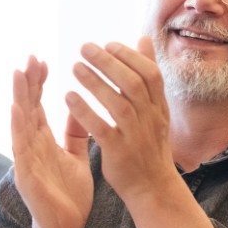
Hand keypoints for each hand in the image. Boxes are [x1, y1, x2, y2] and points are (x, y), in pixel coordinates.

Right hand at [11, 56, 93, 227]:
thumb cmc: (69, 195)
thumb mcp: (75, 158)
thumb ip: (74, 135)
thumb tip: (79, 109)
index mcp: (43, 142)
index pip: (38, 106)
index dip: (39, 83)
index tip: (42, 60)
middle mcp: (31, 146)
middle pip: (27, 107)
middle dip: (28, 82)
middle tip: (30, 57)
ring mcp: (26, 159)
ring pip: (21, 122)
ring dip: (19, 97)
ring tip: (18, 73)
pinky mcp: (26, 174)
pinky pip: (21, 147)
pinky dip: (18, 127)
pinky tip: (17, 109)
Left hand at [66, 37, 176, 202]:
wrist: (153, 188)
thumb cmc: (149, 145)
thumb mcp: (155, 109)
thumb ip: (148, 76)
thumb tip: (143, 39)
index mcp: (158, 107)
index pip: (150, 73)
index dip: (130, 56)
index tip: (108, 44)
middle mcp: (150, 119)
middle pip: (132, 83)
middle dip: (108, 62)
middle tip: (85, 47)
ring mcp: (136, 136)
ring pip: (117, 104)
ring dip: (95, 82)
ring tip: (75, 67)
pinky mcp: (119, 153)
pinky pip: (101, 129)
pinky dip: (85, 111)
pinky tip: (69, 97)